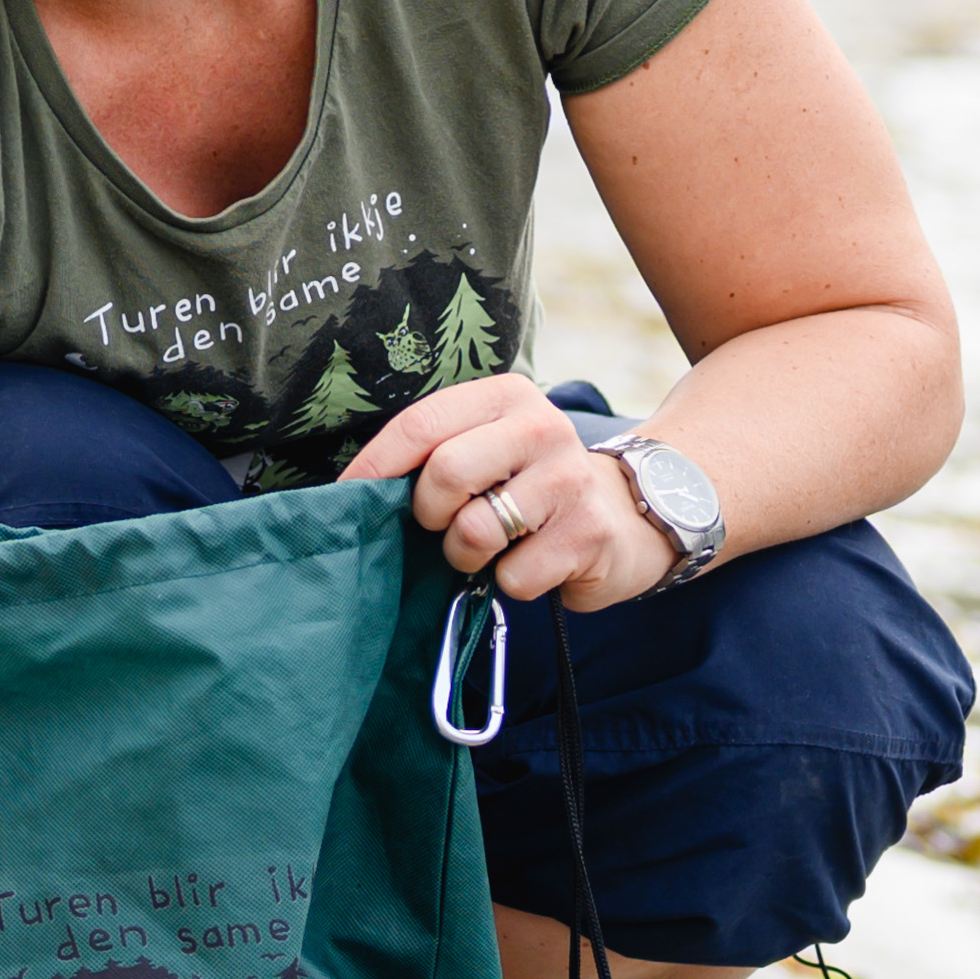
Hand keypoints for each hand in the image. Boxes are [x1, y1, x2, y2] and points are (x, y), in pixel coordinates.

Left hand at [352, 370, 672, 609]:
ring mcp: (569, 480)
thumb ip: (438, 453)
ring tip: (495, 544)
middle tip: (446, 525)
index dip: (375, 467)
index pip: (420, 424)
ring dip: (467, 555)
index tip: (348, 496)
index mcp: (506, 397)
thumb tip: (356, 493)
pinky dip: (511, 582)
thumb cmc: (532, 485)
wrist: (631, 514)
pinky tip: (536, 561)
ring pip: (474, 532)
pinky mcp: (588, 535)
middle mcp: (541, 428)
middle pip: (444, 474)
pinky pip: (512, 577)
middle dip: (429, 516)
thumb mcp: (492, 446)